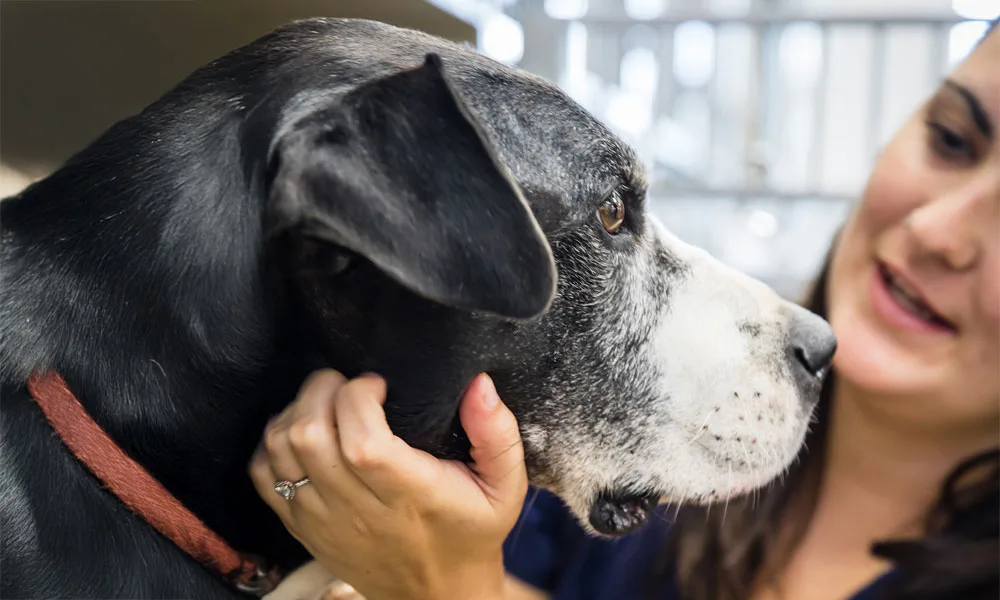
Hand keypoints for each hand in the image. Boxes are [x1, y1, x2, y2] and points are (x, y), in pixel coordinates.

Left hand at [249, 370, 527, 599]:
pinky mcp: (301, 526)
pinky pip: (263, 475)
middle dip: (322, 390)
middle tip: (348, 384)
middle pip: (309, 436)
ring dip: (296, 410)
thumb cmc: (470, 530)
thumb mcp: (504, 485)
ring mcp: (322, 520)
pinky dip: (273, 444)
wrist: (436, 594)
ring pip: (280, 449)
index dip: (358, 397)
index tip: (378, 384)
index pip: (361, 442)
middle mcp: (358, 510)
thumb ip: (498, 433)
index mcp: (409, 496)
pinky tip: (305, 435)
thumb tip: (480, 384)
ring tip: (328, 403)